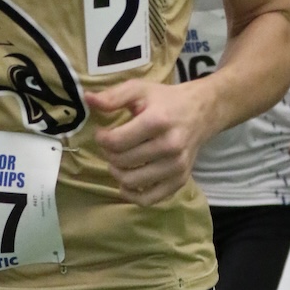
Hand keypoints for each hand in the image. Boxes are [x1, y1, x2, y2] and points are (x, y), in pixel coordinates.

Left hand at [86, 80, 206, 205]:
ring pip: (131, 182)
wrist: (201, 112)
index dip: (101, 139)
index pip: (116, 141)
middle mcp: (170, 146)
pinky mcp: (180, 180)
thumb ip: (113, 96)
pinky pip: (149, 199)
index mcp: (158, 121)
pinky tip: (127, 183)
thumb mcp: (139, 90)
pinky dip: (132, 195)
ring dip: (117, 173)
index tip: (102, 133)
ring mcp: (176, 166)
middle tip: (111, 145)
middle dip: (109, 153)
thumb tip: (87, 99)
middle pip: (122, 161)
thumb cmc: (165, 100)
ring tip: (118, 160)